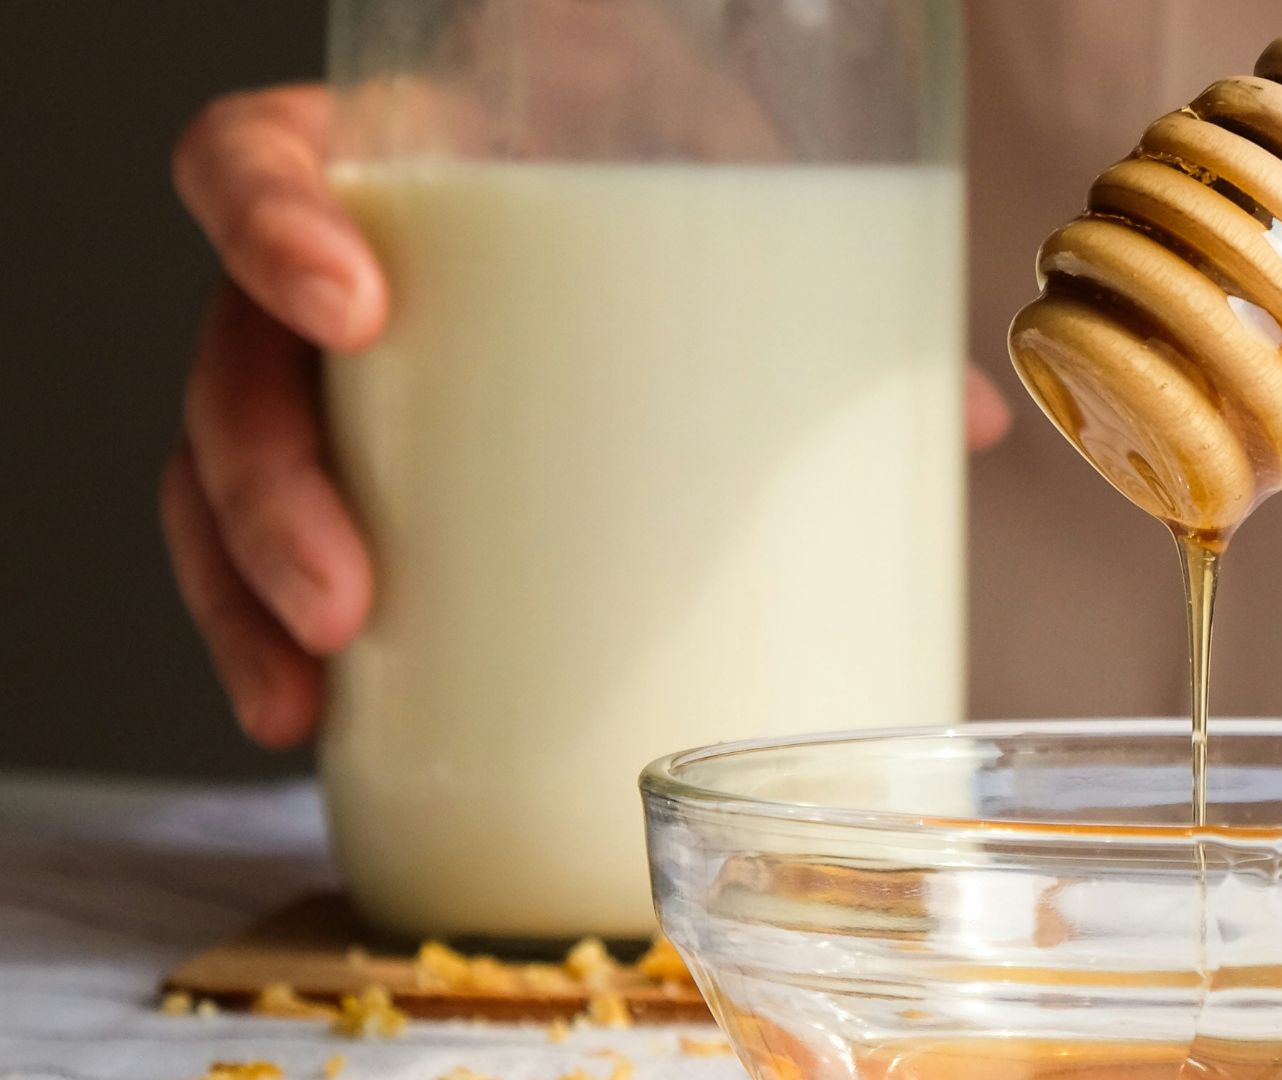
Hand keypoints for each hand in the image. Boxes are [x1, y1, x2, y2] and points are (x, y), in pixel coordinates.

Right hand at [162, 83, 1010, 750]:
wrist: (663, 158)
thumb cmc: (679, 161)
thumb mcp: (734, 173)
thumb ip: (828, 260)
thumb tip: (973, 428)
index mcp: (403, 162)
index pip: (251, 161)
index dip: (265, 226)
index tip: (353, 305)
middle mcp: (339, 268)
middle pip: (231, 366)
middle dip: (267, 495)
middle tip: (349, 598)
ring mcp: (343, 379)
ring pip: (220, 478)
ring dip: (245, 593)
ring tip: (309, 690)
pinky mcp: (365, 467)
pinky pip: (264, 546)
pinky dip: (273, 633)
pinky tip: (312, 714)